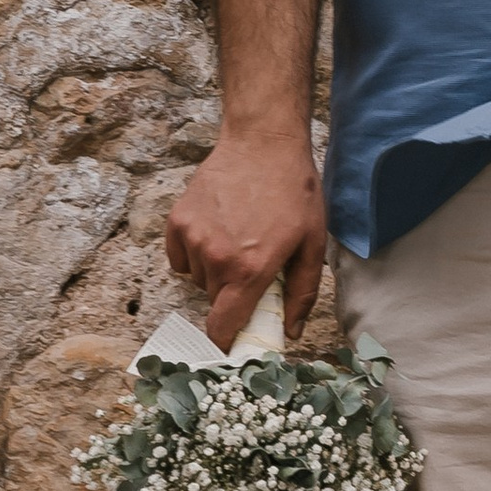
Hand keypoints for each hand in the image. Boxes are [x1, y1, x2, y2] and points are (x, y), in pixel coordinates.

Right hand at [165, 126, 330, 348]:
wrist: (263, 144)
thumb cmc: (295, 193)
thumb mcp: (312, 244)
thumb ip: (301, 293)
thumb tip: (290, 332)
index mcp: (250, 270)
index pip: (222, 326)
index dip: (223, 342)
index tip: (228, 346)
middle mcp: (216, 258)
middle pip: (214, 300)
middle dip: (232, 294)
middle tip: (251, 268)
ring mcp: (193, 238)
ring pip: (198, 278)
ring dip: (214, 271)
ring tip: (237, 240)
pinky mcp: (177, 221)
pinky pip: (179, 258)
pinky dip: (193, 255)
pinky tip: (215, 233)